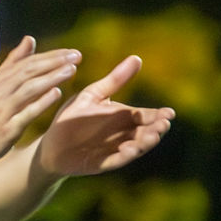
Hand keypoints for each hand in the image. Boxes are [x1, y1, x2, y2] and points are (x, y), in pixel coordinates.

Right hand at [0, 37, 81, 166]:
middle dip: (54, 62)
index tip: (70, 51)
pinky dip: (41, 102)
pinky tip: (57, 94)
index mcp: (0, 80)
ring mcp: (3, 110)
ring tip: (71, 70)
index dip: (50, 56)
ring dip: (50, 78)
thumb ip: (14, 62)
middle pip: (29, 72)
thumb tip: (30, 38)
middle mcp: (1, 91)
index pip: (28, 62)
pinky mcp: (7, 128)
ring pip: (29, 89)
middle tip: (76, 56)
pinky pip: (26, 113)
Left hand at [36, 55, 175, 176]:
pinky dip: (125, 155)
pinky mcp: (104, 162)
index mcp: (124, 117)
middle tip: (164, 124)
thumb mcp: (93, 95)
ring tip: (151, 136)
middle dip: (156, 129)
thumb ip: (115, 80)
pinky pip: (118, 159)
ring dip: (145, 143)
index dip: (159, 115)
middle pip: (146, 132)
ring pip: (136, 147)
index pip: (146, 115)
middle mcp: (124, 134)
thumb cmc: (72, 117)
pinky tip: (129, 148)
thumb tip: (137, 58)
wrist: (51, 144)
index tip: (170, 113)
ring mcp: (116, 149)